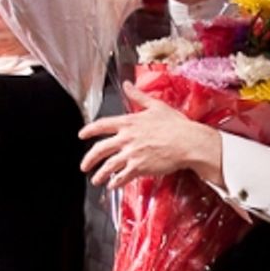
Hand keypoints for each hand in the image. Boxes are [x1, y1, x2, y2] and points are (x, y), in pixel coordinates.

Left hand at [78, 83, 222, 188]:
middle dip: (89, 159)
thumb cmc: (176, 125)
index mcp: (129, 122)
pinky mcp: (139, 167)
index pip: (102, 125)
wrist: (187, 143)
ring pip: (109, 166)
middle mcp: (126, 138)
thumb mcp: (156, 105)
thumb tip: (127, 85)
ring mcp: (132, 154)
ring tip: (96, 180)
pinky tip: (112, 185)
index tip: (82, 135)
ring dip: (100, 174)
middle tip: (84, 166)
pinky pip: (122, 177)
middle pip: (100, 149)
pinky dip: (115, 182)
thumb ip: (138, 96)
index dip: (89, 130)